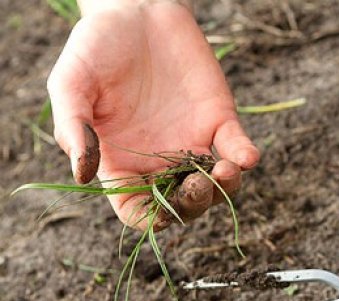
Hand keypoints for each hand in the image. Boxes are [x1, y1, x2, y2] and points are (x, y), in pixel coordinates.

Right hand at [47, 1, 258, 229]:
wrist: (135, 11)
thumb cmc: (94, 50)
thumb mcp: (70, 85)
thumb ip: (73, 128)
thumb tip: (83, 175)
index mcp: (122, 164)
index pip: (139, 211)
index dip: (150, 220)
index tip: (160, 211)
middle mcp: (160, 161)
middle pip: (183, 205)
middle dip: (193, 205)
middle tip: (197, 185)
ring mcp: (193, 143)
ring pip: (217, 185)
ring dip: (226, 188)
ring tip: (223, 171)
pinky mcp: (219, 120)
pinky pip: (238, 148)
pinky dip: (246, 157)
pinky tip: (245, 156)